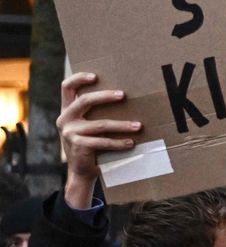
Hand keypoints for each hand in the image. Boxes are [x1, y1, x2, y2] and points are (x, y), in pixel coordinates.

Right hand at [57, 73, 140, 208]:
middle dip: (106, 96)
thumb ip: (96, 112)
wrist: (82, 171)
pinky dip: (119, 142)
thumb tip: (125, 97)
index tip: (96, 75)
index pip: (67, 87)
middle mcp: (65, 119)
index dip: (79, 78)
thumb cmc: (92, 143)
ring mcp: (70, 133)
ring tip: (139, 126)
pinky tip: (131, 142)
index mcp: (67, 110)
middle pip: (85, 101)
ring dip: (122, 125)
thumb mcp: (88, 125)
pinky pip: (103, 142)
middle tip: (124, 95)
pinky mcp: (78, 146)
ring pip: (100, 124)